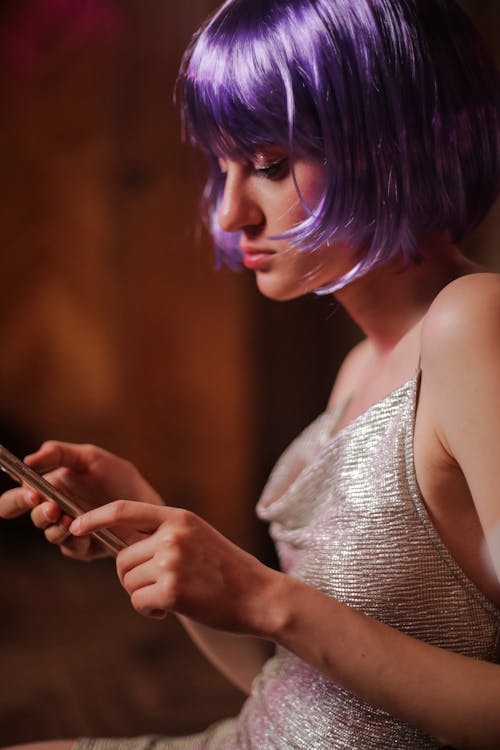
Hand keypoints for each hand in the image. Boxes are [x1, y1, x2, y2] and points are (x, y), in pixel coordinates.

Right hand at [0, 441, 162, 559]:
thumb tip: (28, 460)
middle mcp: (55, 511)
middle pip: (31, 516)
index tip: (30, 493)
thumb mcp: (91, 457)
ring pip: (50, 533)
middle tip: (49, 506)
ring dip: (55, 526)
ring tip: (65, 516)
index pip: (19, 497)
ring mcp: (69, 531)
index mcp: (51, 489)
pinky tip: (80, 532)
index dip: (17, 499)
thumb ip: (59, 453)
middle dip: (36, 512)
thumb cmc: (119, 477)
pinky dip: (74, 540)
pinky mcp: (85, 547)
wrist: (149, 501)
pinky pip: (72, 547)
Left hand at [70, 500, 279, 634]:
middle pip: (122, 558)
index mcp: (179, 518)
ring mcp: (172, 561)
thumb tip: (126, 548)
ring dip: (144, 596)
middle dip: (132, 577)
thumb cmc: (228, 572)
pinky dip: (151, 611)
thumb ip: (167, 536)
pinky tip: (175, 609)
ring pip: (129, 582)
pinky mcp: (172, 589)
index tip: (76, 526)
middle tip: (159, 587)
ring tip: (175, 596)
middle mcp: (173, 535)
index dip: (95, 517)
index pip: (125, 510)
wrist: (260, 596)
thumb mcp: (199, 538)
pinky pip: (139, 602)